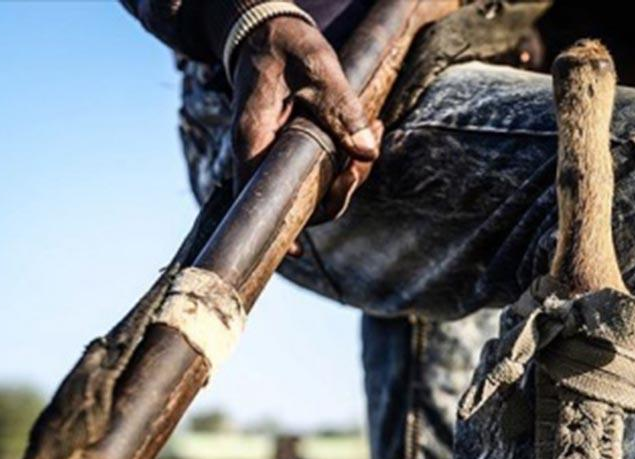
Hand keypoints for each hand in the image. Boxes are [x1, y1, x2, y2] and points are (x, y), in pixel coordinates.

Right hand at [229, 15, 382, 235]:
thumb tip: (367, 153)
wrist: (268, 28)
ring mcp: (275, 152)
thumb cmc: (286, 45)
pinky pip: (320, 168)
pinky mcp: (291, 148)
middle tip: (364, 162)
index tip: (298, 251)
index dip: (278, 227)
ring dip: (351, 172)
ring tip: (378, 130)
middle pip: (296, 199)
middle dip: (339, 192)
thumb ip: (341, 109)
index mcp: (253, 136)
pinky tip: (372, 131)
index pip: (257, 195)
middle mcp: (259, 151)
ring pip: (314, 186)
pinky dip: (348, 158)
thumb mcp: (317, 68)